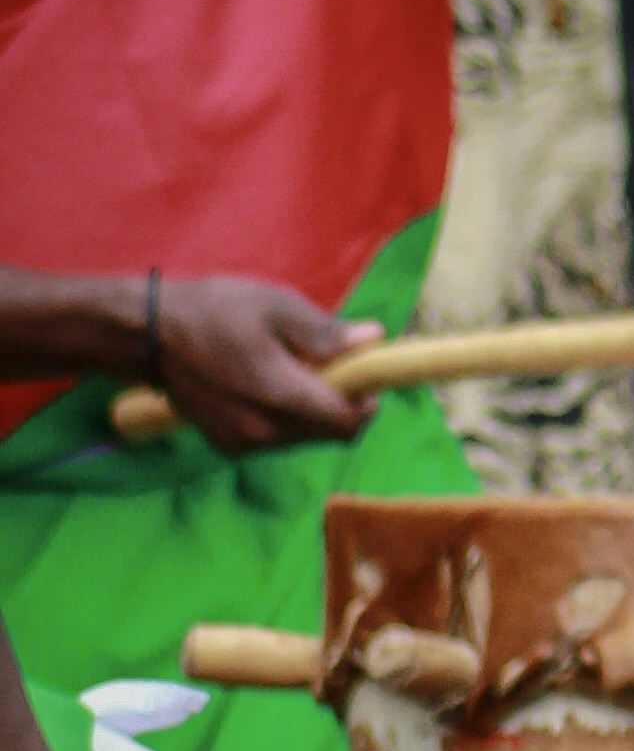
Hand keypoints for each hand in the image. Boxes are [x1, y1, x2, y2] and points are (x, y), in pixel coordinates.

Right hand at [147, 277, 368, 453]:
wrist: (143, 334)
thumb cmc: (211, 311)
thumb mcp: (274, 306)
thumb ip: (326, 331)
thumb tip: (373, 339)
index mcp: (282, 396)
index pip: (348, 422)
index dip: (366, 401)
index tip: (363, 375)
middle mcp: (266, 431)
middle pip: (329, 432)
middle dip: (339, 403)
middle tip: (327, 365)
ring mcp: (244, 442)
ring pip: (302, 436)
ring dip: (310, 409)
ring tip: (288, 368)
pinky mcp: (226, 444)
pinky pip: (273, 437)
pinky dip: (281, 416)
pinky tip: (261, 384)